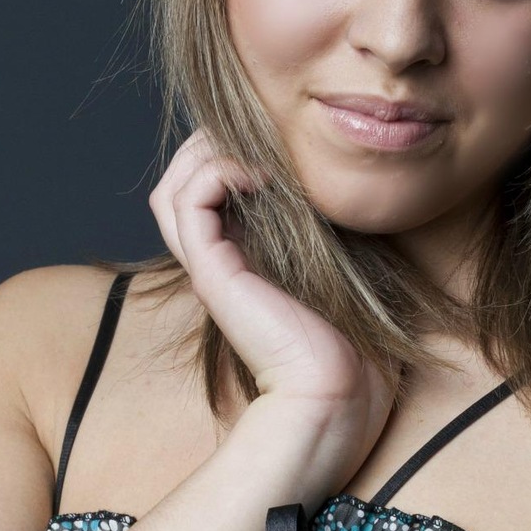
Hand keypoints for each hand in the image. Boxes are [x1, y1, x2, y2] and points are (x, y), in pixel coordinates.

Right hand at [149, 128, 396, 470]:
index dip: (234, 153)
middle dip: (215, 143)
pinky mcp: (213, 272)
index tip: (282, 142)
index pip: (208, 192)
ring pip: (174, 186)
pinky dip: (217, 169)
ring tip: (258, 150)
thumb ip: (336, 231)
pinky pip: (188, 199)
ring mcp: (211, 267)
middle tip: (264, 135)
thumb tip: (353, 185)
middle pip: (181, 182)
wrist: (339, 396)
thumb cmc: (355, 346)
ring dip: (210, 151)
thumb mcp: (349, 270)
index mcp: (244, 262)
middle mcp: (219, 262)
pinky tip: (260, 174)